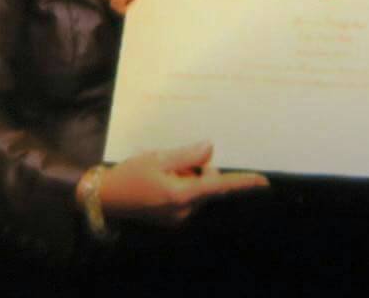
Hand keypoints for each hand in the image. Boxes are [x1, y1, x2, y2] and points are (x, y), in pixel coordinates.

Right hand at [93, 142, 268, 226]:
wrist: (104, 198)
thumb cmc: (130, 175)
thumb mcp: (159, 158)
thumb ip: (188, 154)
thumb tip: (210, 149)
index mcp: (182, 196)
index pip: (220, 186)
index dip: (243, 183)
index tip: (264, 182)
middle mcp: (184, 211)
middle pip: (208, 183)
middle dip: (198, 168)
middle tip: (171, 161)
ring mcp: (178, 218)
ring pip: (198, 189)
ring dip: (187, 176)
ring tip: (162, 171)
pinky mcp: (173, 219)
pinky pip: (188, 196)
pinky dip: (181, 185)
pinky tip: (161, 180)